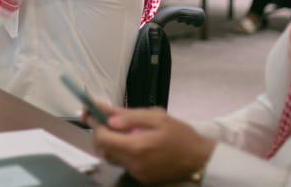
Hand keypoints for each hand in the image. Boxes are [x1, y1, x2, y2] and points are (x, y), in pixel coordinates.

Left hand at [91, 103, 215, 184]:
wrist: (200, 159)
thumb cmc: (180, 135)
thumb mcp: (158, 117)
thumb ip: (131, 117)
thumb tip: (108, 117)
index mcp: (136, 147)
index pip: (103, 138)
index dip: (95, 124)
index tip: (91, 112)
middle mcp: (133, 164)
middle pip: (103, 149)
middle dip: (100, 134)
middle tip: (103, 119)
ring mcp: (137, 174)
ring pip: (112, 157)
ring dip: (110, 143)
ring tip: (120, 130)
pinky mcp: (142, 178)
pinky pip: (124, 163)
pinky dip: (122, 151)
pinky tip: (133, 141)